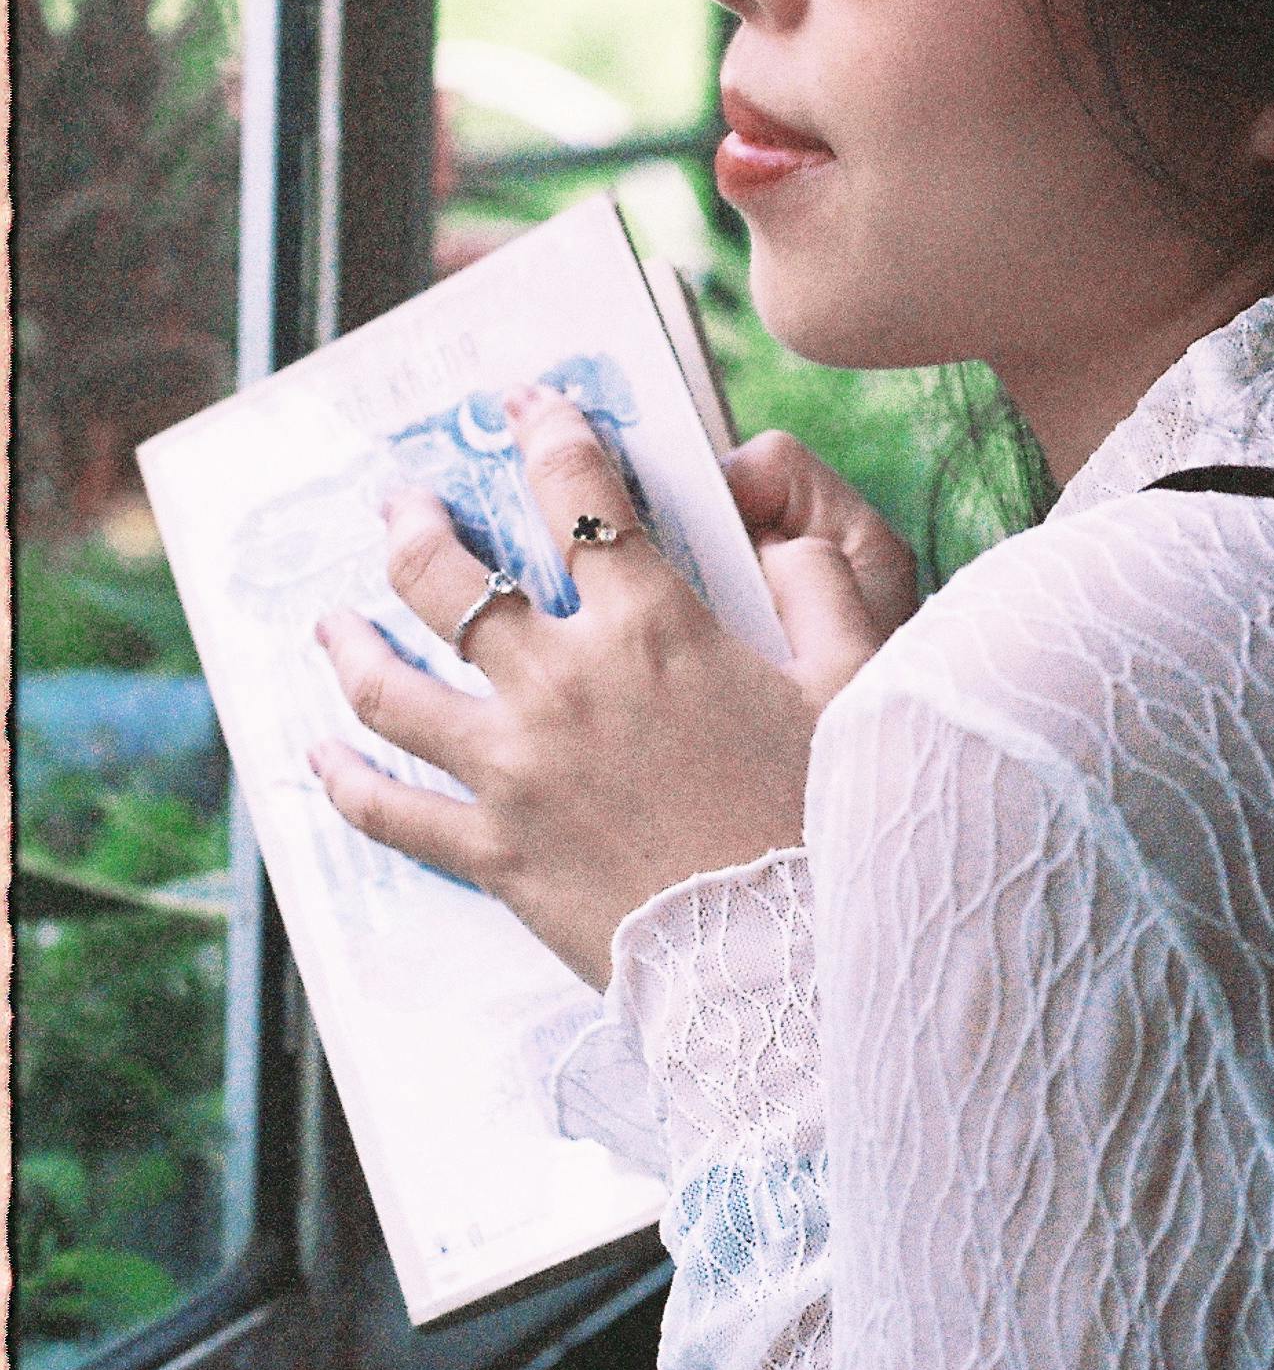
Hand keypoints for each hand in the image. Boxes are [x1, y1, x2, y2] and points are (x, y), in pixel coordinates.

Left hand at [309, 389, 916, 985]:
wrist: (781, 963)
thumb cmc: (826, 824)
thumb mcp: (857, 687)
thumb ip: (823, 589)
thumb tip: (785, 537)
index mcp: (653, 629)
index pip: (582, 497)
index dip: (551, 434)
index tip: (529, 406)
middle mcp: (564, 685)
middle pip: (451, 579)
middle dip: (418, 525)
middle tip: (406, 506)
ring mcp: (514, 771)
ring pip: (392, 689)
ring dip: (353, 643)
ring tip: (335, 622)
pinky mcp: (493, 854)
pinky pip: (389, 810)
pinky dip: (345, 780)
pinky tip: (320, 757)